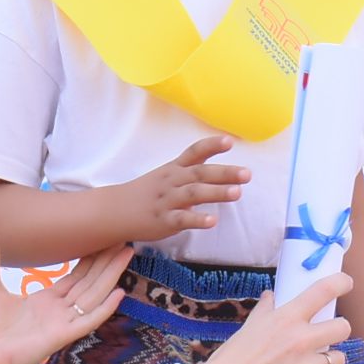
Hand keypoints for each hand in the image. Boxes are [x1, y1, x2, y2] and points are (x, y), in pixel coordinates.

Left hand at [0, 224, 127, 363]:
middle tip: (124, 239)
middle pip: (89, 283)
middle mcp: (58, 311)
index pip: (76, 276)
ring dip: (111, 275)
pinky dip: (104, 308)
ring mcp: (62, 323)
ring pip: (93, 295)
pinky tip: (119, 293)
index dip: (90, 259)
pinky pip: (88, 321)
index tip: (103, 239)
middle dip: (106, 262)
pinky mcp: (62, 336)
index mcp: (45, 301)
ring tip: (126, 254)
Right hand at [119, 136, 249, 238]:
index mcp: (175, 168)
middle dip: (224, 173)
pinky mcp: (163, 220)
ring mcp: (167, 200)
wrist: (116, 210)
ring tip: (237, 193)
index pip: (194, 152)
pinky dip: (197, 220)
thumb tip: (225, 171)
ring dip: (216, 192)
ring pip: (193, 193)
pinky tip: (212, 221)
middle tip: (247, 174)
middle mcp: (172, 181)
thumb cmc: (149, 192)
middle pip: (200, 173)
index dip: (212, 146)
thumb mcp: (168, 175)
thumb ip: (193, 171)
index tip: (230, 142)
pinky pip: (181, 219)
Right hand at [195, 272, 350, 363]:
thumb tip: (270, 297)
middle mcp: (300, 340)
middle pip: (342, 328)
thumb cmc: (230, 359)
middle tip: (327, 338)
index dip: (340, 283)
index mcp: (286, 319)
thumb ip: (264, 311)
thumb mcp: (248, 328)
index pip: (322, 291)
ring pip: (339, 361)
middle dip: (338, 332)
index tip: (345, 283)